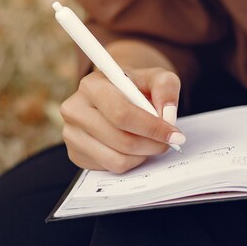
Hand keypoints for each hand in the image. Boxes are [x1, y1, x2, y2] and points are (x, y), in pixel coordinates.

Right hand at [60, 67, 184, 172]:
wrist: (118, 94)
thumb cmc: (138, 86)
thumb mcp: (157, 77)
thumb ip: (166, 88)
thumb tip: (168, 115)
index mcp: (92, 85)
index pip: (122, 114)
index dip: (152, 128)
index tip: (175, 134)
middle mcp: (75, 109)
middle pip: (121, 140)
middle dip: (153, 144)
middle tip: (169, 141)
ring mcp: (72, 134)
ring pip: (117, 159)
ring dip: (144, 155)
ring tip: (153, 142)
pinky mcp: (76, 154)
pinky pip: (111, 168)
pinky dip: (132, 161)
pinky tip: (136, 147)